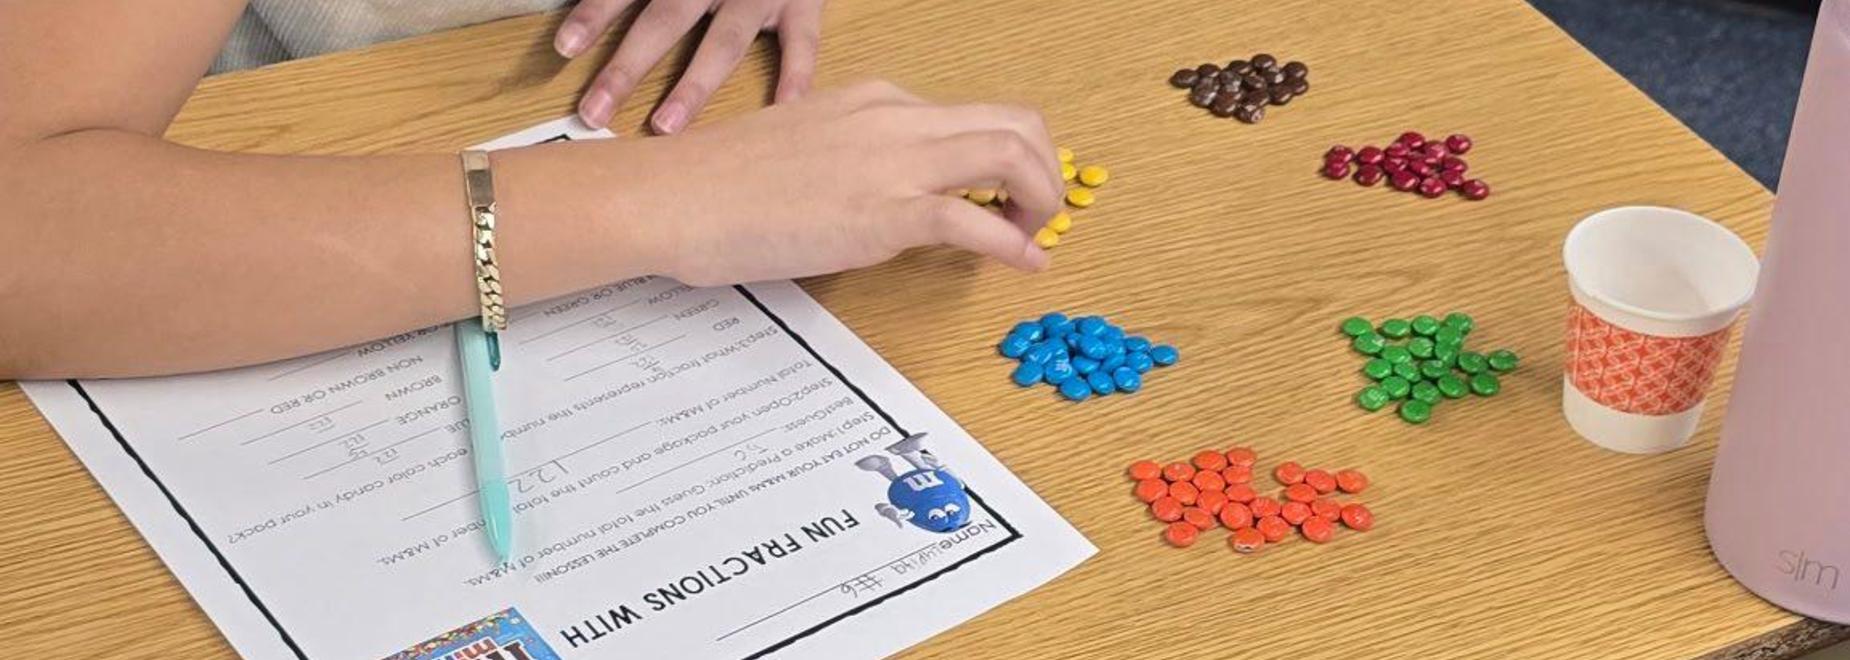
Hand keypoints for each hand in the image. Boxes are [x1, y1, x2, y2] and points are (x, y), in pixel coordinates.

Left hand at [555, 0, 824, 133]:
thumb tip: (587, 10)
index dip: (595, 14)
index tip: (565, 47)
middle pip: (665, 20)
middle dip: (628, 67)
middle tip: (595, 111)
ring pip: (724, 42)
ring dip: (693, 86)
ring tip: (664, 127)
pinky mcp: (803, 2)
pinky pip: (801, 44)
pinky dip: (795, 78)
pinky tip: (780, 112)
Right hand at [602, 80, 1062, 283]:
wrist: (677, 196)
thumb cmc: (722, 183)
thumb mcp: (806, 149)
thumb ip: (856, 161)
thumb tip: (885, 195)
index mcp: (876, 101)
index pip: (971, 114)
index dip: (1008, 155)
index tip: (1008, 193)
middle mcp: (896, 119)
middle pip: (1015, 121)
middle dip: (1044, 168)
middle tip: (1036, 214)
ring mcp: (894, 162)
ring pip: (1012, 153)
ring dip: (1039, 198)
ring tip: (1033, 236)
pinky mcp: (885, 212)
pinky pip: (977, 221)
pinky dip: (1016, 244)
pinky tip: (1023, 265)